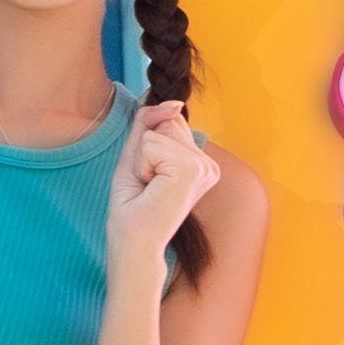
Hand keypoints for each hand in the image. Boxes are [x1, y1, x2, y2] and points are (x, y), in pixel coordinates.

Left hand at [107, 103, 214, 266]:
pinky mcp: (192, 170)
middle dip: (145, 150)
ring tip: (150, 188)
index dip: (148, 145)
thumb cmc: (134, 206)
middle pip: (166, 121)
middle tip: (148, 184)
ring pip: (158, 131)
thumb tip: (174, 101)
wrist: (134, 242)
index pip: (170, 121)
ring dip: (142, 159)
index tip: (150, 178)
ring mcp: (204, 166)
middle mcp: (209, 164)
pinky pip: (152, 143)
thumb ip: (150, 122)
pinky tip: (152, 189)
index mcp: (201, 162)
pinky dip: (142, 165)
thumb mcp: (138, 154)